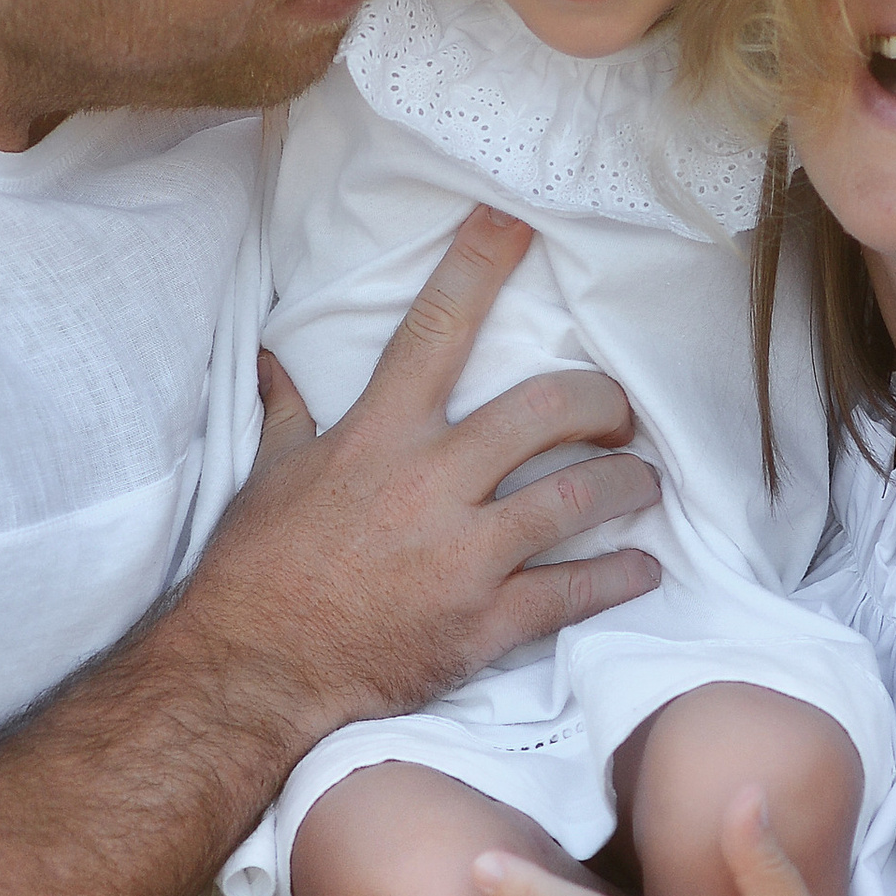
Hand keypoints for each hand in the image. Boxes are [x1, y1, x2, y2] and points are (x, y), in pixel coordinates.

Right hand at [183, 207, 662, 744]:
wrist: (252, 673)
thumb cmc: (257, 573)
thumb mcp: (268, 479)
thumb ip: (287, 415)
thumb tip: (271, 361)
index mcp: (378, 436)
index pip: (436, 328)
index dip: (478, 265)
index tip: (516, 222)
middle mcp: (431, 482)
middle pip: (547, 408)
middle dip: (600, 400)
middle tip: (617, 412)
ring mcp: (464, 554)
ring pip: (578, 496)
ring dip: (626, 483)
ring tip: (642, 482)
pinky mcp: (484, 622)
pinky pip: (574, 590)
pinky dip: (620, 576)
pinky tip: (643, 568)